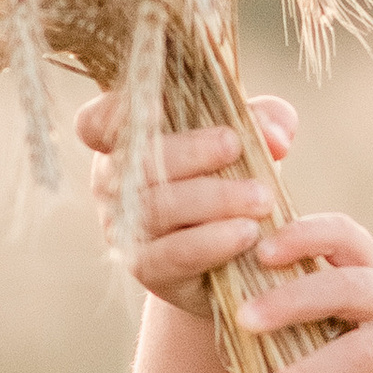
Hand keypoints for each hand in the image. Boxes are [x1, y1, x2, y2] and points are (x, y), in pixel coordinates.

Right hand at [75, 87, 297, 317]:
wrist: (233, 254)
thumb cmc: (230, 179)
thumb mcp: (247, 142)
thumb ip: (264, 122)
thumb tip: (275, 135)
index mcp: (126, 140)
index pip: (96, 122)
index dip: (114, 113)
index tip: (153, 105)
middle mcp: (113, 183)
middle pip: (138, 161)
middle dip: (191, 151)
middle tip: (236, 146)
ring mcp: (123, 227)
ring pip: (158, 207)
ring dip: (214, 199)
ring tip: (261, 198)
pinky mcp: (144, 267)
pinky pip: (173, 253)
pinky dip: (212, 241)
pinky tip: (247, 233)